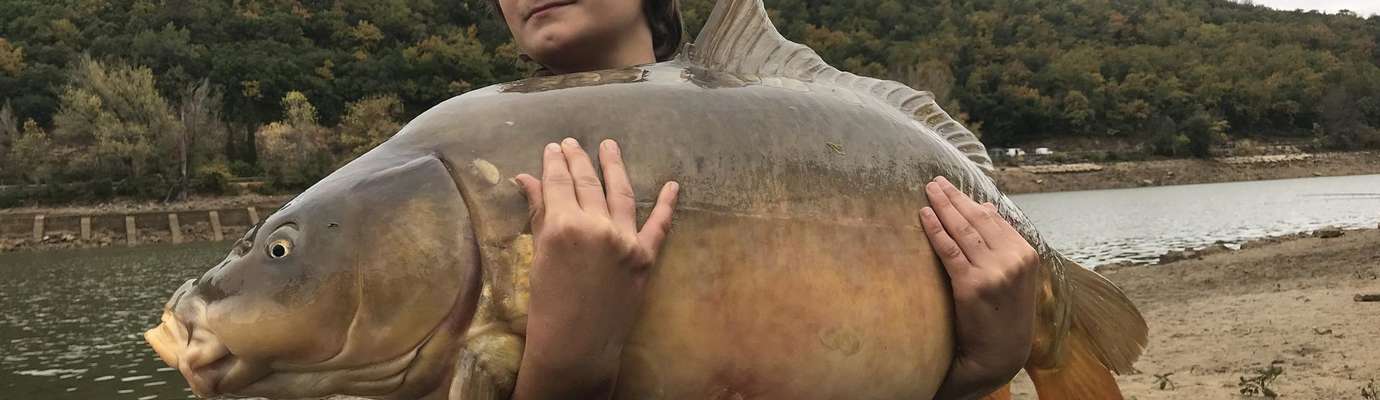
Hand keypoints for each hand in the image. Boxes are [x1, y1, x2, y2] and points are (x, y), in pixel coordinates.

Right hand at [511, 138, 678, 399]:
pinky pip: (659, 225)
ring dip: (614, 166)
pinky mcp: (645, 257)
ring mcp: (625, 240)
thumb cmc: (547, 305)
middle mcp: (596, 226)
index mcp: (563, 225)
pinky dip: (667, 204)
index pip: (558, 182)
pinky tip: (672, 185)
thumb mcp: (539, 256)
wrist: (577, 347)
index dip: (554, 163)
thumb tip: (527, 178)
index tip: (553, 147)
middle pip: (587, 182)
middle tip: (573, 143)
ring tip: (609, 146)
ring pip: (620, 192)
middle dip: (578, 159)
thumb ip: (539, 214)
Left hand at [922, 176, 1037, 399]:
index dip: (970, 201)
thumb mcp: (1015, 276)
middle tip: (934, 181)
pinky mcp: (971, 285)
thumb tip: (986, 207)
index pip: (993, 219)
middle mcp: (1013, 259)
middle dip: (954, 197)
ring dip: (942, 206)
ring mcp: (993, 272)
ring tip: (928, 191)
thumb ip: (1003, 243)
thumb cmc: (1005, 313)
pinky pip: (949, 250)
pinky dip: (935, 230)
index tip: (952, 187)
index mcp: (1026, 254)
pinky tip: (924, 215)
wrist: (999, 353)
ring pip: (962, 230)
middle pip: (977, 220)